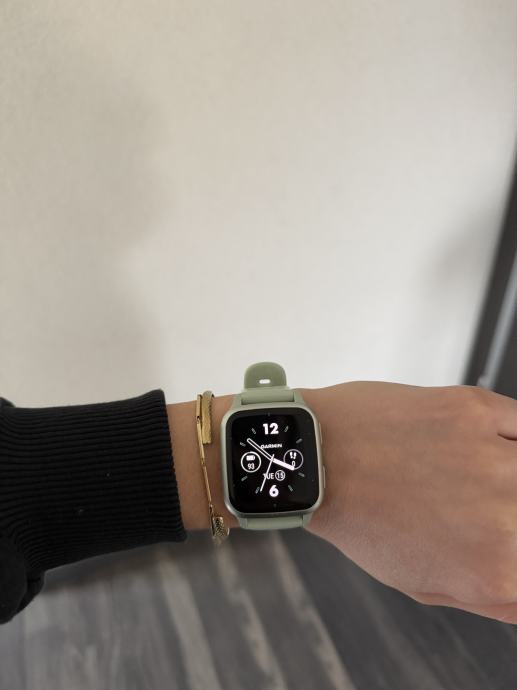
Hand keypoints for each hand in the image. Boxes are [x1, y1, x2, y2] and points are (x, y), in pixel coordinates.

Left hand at [300, 381, 516, 623]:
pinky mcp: (478, 410)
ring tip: (479, 478)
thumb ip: (497, 598)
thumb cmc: (362, 519)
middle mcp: (506, 517)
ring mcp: (495, 458)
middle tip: (478, 504)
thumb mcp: (425, 585)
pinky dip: (513, 438)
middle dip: (510, 512)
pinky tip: (491, 446)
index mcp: (495, 571)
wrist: (320, 457)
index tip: (506, 538)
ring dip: (510, 477)